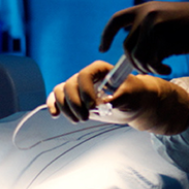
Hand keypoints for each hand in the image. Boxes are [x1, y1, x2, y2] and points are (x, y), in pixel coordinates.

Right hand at [46, 61, 188, 134]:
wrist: (133, 104)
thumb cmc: (135, 95)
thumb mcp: (131, 95)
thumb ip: (117, 97)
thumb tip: (102, 104)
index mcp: (100, 69)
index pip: (85, 75)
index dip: (85, 91)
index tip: (92, 105)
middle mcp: (87, 76)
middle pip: (70, 85)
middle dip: (75, 104)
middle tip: (86, 117)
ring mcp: (79, 87)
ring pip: (61, 92)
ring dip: (66, 108)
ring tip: (79, 119)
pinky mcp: (75, 98)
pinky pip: (57, 97)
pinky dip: (54, 104)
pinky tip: (55, 115)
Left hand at [100, 0, 188, 74]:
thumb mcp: (166, 23)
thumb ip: (148, 34)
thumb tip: (132, 56)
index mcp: (145, 8)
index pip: (116, 21)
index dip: (107, 35)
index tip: (102, 48)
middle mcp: (146, 14)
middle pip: (126, 46)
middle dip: (135, 63)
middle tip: (152, 68)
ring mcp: (155, 24)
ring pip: (137, 56)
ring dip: (148, 67)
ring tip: (162, 67)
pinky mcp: (165, 36)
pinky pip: (152, 61)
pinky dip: (158, 69)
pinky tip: (169, 68)